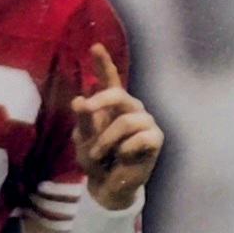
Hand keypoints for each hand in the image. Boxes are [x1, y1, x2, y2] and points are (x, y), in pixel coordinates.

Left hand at [72, 43, 163, 210]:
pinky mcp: (155, 139)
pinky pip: (138, 138)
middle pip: (119, 94)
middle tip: (84, 109)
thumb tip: (78, 101)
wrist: (108, 185)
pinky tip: (123, 158)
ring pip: (126, 121)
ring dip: (106, 140)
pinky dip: (124, 151)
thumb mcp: (83, 140)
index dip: (104, 63)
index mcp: (113, 105)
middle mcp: (131, 109)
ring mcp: (145, 122)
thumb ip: (83, 121)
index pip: (109, 80)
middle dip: (100, 102)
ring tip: (97, 155)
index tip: (95, 47)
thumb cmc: (95, 159)